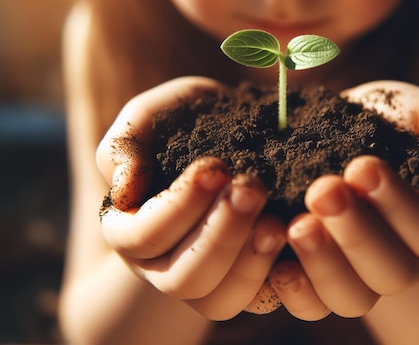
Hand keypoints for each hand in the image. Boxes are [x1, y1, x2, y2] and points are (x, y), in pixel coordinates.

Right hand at [95, 77, 286, 319]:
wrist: (229, 127)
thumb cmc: (184, 122)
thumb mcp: (151, 116)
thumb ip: (127, 144)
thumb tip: (125, 189)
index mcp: (129, 230)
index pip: (144, 237)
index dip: (180, 206)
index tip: (216, 167)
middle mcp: (161, 267)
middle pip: (183, 280)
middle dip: (221, 235)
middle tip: (252, 187)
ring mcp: (205, 281)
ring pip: (220, 301)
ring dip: (250, 261)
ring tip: (276, 220)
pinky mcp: (245, 284)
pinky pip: (259, 301)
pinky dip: (279, 278)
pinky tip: (292, 236)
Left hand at [269, 81, 418, 319]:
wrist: (338, 130)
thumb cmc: (386, 124)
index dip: (397, 205)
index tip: (360, 166)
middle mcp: (402, 260)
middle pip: (393, 272)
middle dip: (356, 233)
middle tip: (322, 191)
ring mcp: (359, 277)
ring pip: (352, 298)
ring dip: (324, 264)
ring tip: (296, 224)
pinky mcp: (316, 282)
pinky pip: (310, 306)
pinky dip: (293, 289)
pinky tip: (274, 251)